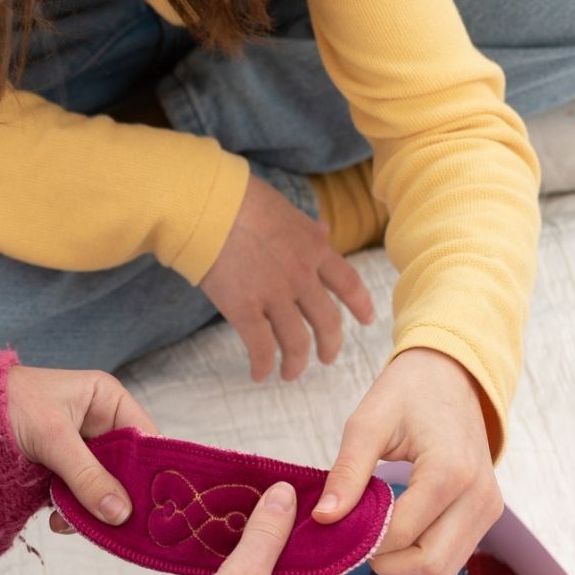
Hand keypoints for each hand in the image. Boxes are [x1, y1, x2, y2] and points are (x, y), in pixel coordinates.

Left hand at [6, 366, 156, 528]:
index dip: (151, 470)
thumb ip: (87, 476)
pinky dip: (72, 512)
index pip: (145, 437)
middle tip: (114, 525)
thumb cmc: (8, 405)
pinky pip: (81, 496)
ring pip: (103, 487)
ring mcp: (81, 449)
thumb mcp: (52, 438)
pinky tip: (56, 519)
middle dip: (117, 497)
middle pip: (126, 468)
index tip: (154, 505)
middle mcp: (100, 423)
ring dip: (91, 510)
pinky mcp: (62, 470)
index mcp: (107, 400)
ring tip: (69, 522)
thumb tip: (121, 514)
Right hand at [200, 174, 373, 382]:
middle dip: (330, 345)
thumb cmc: (240, 199)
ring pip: (296, 342)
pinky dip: (263, 366)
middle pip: (327, 321)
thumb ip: (307, 227)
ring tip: (290, 374)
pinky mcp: (244, 308)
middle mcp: (301, 276)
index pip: (348, 283)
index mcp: (314, 249)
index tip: (366, 320)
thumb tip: (324, 230)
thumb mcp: (285, 209)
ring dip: (296, 363)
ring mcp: (274, 295)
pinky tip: (259, 374)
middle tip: (327, 358)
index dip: (360, 304)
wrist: (208, 205)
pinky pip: (260, 347)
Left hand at [311, 348, 502, 574]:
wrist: (450, 373)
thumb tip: (324, 517)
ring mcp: (489, 506)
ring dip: (406, 561)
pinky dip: (423, 551)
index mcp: (450, 471)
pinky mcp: (489, 511)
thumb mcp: (367, 424)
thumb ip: (348, 473)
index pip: (403, 534)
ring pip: (446, 566)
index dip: (364, 540)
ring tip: (376, 530)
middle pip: (431, 563)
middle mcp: (479, 495)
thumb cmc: (408, 391)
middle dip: (388, 560)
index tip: (336, 527)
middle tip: (356, 535)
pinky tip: (398, 525)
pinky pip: (454, 552)